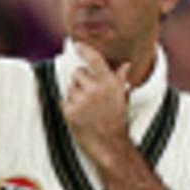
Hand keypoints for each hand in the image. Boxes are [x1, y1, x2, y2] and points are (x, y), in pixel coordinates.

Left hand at [61, 42, 133, 167]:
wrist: (111, 145)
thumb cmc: (117, 120)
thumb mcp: (121, 97)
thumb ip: (119, 79)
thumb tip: (125, 65)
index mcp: (109, 83)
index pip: (94, 59)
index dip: (84, 50)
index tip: (77, 45)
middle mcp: (95, 89)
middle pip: (77, 73)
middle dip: (81, 82)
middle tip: (90, 97)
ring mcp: (81, 100)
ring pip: (70, 87)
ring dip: (75, 95)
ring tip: (87, 109)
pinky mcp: (70, 112)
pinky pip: (64, 101)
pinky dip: (69, 108)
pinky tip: (80, 116)